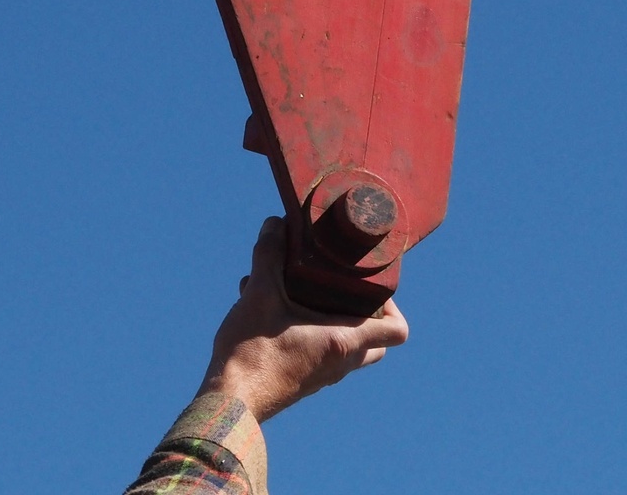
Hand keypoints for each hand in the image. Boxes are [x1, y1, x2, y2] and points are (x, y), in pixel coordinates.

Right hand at [196, 216, 408, 421]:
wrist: (228, 402)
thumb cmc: (251, 352)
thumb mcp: (260, 293)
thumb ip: (269, 254)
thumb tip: (275, 223)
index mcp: (344, 340)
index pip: (397, 330)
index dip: (393, 305)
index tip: (371, 283)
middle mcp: (341, 362)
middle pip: (377, 341)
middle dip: (365, 312)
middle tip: (343, 286)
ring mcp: (323, 375)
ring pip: (347, 348)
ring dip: (333, 320)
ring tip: (302, 291)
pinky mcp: (303, 381)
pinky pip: (320, 354)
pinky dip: (309, 332)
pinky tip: (273, 306)